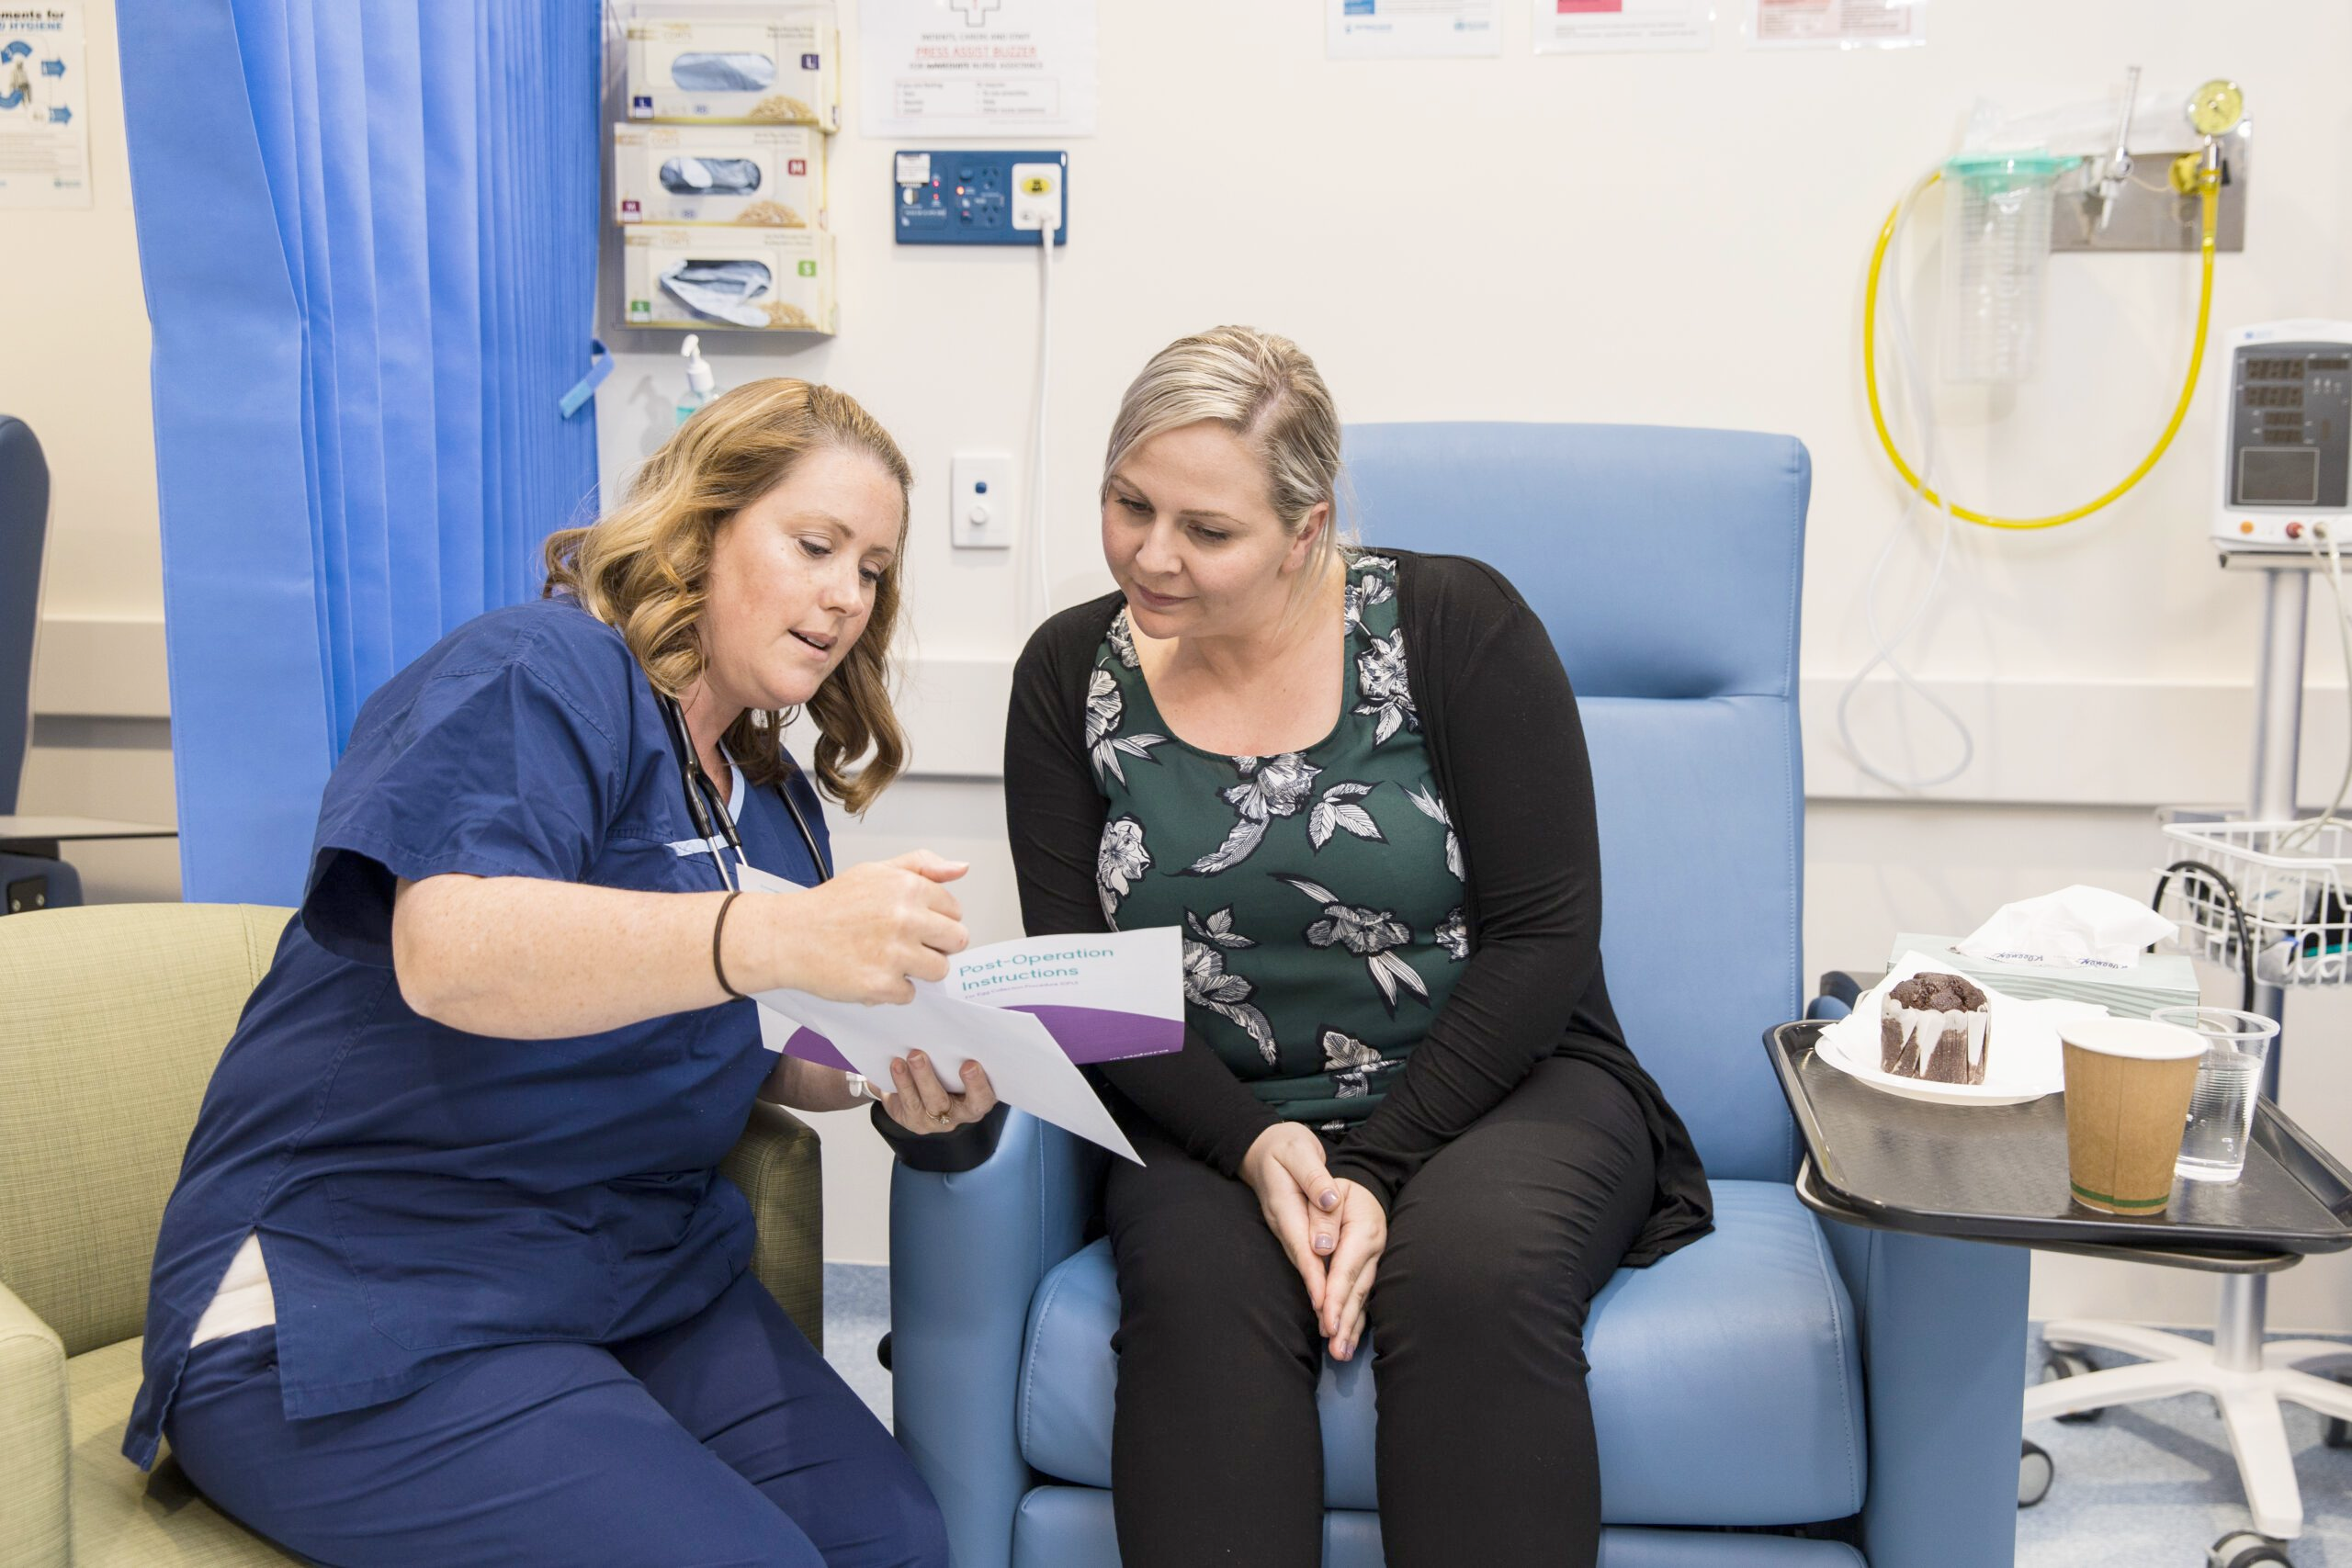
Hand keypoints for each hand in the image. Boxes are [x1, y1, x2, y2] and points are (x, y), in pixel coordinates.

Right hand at [735, 851, 967, 1003]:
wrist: (788, 936)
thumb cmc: (830, 905)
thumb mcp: (876, 871)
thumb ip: (922, 866)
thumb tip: (961, 868)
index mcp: (908, 887)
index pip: (954, 910)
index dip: (935, 920)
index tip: (914, 924)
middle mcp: (906, 918)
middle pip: (956, 941)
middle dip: (936, 945)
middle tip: (906, 945)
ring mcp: (895, 954)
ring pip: (939, 970)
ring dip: (918, 970)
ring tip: (888, 960)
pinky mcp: (881, 985)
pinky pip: (909, 994)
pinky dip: (891, 991)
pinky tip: (869, 973)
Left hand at [878, 1051, 997, 1135]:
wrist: (934, 1091)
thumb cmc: (958, 1073)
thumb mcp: (966, 1065)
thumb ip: (965, 1054)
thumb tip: (956, 1023)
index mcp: (978, 1101)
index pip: (982, 1099)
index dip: (977, 1085)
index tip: (969, 1065)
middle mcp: (956, 1115)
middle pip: (941, 1101)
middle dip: (927, 1079)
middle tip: (917, 1055)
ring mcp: (931, 1121)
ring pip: (916, 1103)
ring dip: (905, 1081)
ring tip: (897, 1061)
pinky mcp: (910, 1119)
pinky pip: (901, 1103)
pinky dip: (897, 1083)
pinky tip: (891, 1067)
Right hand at [1239, 1124, 1342, 1310]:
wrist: (1261, 1145)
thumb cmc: (1284, 1145)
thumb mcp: (1300, 1151)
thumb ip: (1314, 1177)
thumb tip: (1329, 1202)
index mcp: (1285, 1205)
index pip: (1302, 1245)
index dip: (1314, 1275)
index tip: (1324, 1301)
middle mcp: (1283, 1223)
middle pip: (1302, 1263)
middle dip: (1317, 1296)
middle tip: (1332, 1327)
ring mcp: (1286, 1228)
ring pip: (1303, 1264)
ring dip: (1317, 1294)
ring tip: (1332, 1324)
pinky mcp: (1292, 1230)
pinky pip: (1306, 1258)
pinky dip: (1316, 1279)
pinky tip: (1328, 1299)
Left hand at [1318, 1179, 1385, 1361]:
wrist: (1362, 1188)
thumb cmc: (1338, 1190)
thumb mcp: (1330, 1190)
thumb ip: (1323, 1216)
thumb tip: (1321, 1248)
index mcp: (1364, 1229)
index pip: (1346, 1268)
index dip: (1337, 1296)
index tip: (1327, 1321)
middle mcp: (1374, 1250)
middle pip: (1358, 1290)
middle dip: (1346, 1321)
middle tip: (1336, 1349)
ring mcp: (1375, 1262)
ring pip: (1363, 1298)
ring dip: (1353, 1328)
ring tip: (1342, 1353)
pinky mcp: (1370, 1271)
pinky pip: (1364, 1298)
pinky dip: (1357, 1321)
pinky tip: (1349, 1341)